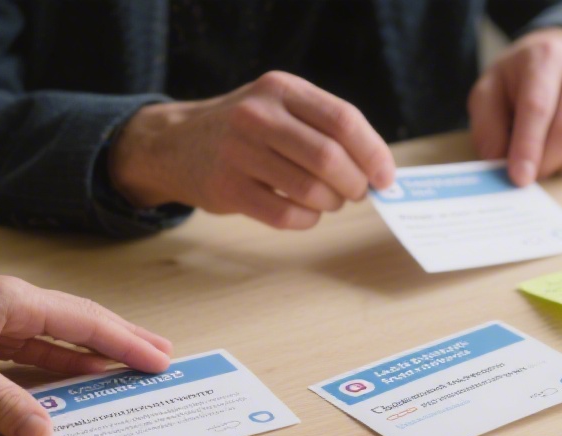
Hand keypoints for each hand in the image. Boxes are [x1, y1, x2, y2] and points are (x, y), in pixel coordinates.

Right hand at [109, 71, 394, 229]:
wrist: (176, 144)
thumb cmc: (245, 130)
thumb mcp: (279, 107)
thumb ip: (325, 128)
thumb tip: (378, 170)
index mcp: (281, 89)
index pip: (343, 120)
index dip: (373, 153)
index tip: (386, 177)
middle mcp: (258, 116)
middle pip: (330, 158)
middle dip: (355, 184)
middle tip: (357, 193)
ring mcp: (238, 152)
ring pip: (310, 190)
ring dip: (331, 204)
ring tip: (328, 201)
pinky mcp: (227, 188)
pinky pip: (285, 215)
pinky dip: (306, 220)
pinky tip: (304, 213)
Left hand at [469, 28, 561, 185]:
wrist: (553, 62)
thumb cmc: (516, 83)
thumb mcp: (487, 95)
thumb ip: (487, 128)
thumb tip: (498, 163)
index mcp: (545, 57)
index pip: (538, 108)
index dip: (528, 147)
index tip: (519, 177)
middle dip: (545, 163)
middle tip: (528, 174)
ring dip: (561, 166)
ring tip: (545, 155)